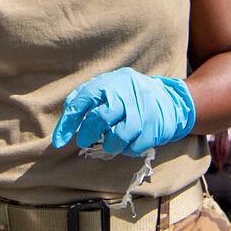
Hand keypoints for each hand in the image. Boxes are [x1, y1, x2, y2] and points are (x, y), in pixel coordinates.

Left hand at [50, 69, 195, 157]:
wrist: (171, 99)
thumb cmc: (130, 95)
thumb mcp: (110, 86)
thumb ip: (88, 97)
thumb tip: (66, 118)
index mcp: (111, 82)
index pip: (83, 100)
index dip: (68, 122)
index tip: (59, 141)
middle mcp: (128, 93)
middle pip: (101, 118)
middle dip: (88, 134)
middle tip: (84, 141)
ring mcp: (144, 110)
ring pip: (119, 136)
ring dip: (109, 145)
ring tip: (109, 143)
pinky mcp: (156, 126)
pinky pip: (135, 146)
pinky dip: (127, 149)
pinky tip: (128, 143)